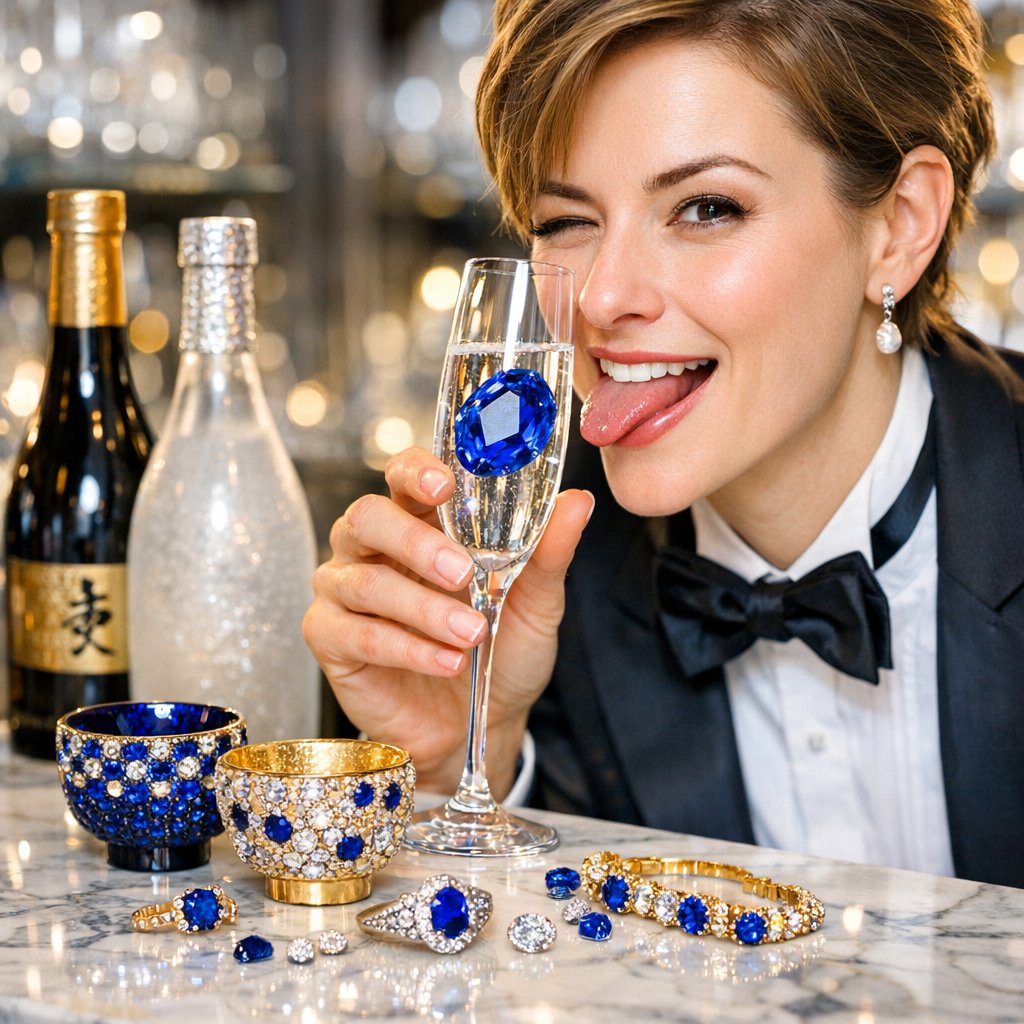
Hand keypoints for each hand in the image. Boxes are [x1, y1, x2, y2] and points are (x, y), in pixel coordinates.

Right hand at [302, 446, 593, 796]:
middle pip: (367, 517)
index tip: (445, 483)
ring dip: (422, 609)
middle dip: (415, 542)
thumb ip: (548, 552)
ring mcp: (345, 591)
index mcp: (420, 520)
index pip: (401, 473)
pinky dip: (406, 649)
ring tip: (471, 634)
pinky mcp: (331, 639)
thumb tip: (578, 501)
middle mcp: (372, 547)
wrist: (485, 723)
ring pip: (364, 581)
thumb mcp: (535, 603)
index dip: (416, 470)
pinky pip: (356, 634)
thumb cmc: (503, 650)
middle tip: (463, 572)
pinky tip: (447, 662)